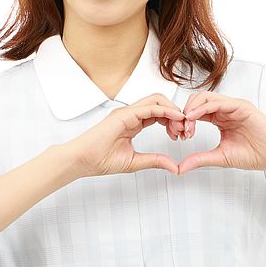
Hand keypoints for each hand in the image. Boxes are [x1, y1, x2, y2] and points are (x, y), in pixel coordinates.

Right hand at [69, 94, 187, 176]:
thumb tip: (173, 166)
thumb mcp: (135, 162)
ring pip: (157, 100)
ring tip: (182, 126)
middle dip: (176, 114)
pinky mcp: (124, 115)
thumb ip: (154, 161)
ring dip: (173, 111)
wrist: (81, 161)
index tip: (181, 134)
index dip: (173, 121)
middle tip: (185, 130)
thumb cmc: (100, 160)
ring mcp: (127, 112)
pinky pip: (149, 107)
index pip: (158, 113)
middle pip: (160, 103)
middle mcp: (131, 114)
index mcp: (133, 122)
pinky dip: (165, 111)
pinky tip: (177, 119)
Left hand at [175, 92, 265, 174]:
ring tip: (186, 124)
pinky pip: (218, 102)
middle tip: (181, 129)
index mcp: (220, 118)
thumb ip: (200, 159)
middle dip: (185, 112)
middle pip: (198, 100)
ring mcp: (234, 106)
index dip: (184, 120)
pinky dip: (203, 108)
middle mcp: (226, 109)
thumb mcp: (220, 157)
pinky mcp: (242, 106)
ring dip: (192, 108)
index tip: (180, 136)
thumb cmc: (253, 155)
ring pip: (206, 97)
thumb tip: (179, 167)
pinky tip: (194, 118)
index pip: (196, 111)